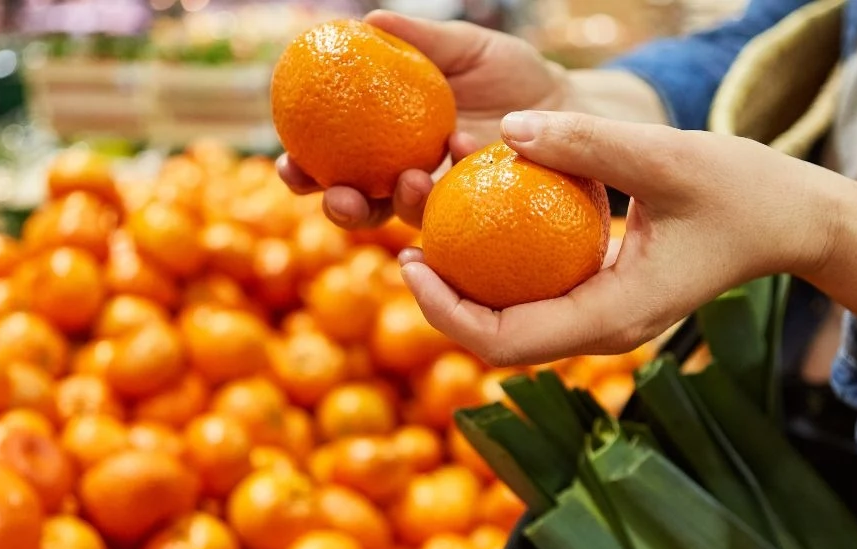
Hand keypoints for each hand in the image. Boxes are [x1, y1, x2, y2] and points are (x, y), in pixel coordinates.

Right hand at [278, 10, 568, 228]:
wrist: (568, 107)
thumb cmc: (513, 76)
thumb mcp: (467, 49)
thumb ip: (421, 41)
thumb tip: (370, 21)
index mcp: (389, 142)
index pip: (334, 160)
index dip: (304, 169)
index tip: (288, 164)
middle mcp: (409, 178)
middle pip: (360, 204)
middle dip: (339, 209)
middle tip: (336, 196)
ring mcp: (447, 201)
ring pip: (407, 219)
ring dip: (398, 207)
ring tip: (410, 180)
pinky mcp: (484, 213)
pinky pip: (461, 212)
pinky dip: (455, 187)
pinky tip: (460, 154)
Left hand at [400, 111, 856, 366]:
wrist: (790, 221)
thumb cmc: (744, 192)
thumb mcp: (669, 158)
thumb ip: (589, 146)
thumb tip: (510, 131)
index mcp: (614, 317)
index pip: (505, 341)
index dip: (445, 311)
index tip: (410, 259)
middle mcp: (602, 331)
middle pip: (497, 342)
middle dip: (442, 303)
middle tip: (402, 244)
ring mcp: (603, 320)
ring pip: (512, 326)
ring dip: (465, 289)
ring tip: (425, 234)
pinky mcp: (604, 299)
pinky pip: (534, 298)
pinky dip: (498, 272)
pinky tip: (477, 224)